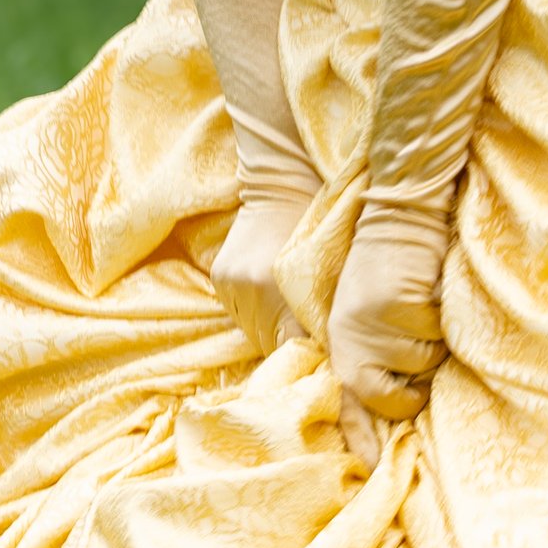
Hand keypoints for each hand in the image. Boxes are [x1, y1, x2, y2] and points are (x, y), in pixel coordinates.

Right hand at [210, 189, 308, 353]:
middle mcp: (252, 288)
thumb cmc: (319, 232)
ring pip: (250, 331)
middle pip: (267, 343)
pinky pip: (236, 312)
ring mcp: (231, 282)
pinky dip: (252, 311)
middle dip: (285, 343)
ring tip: (285, 312)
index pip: (290, 346)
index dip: (304, 355)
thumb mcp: (328, 274)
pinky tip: (267, 294)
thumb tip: (323, 355)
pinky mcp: (220, 277)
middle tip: (304, 338)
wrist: (283, 188)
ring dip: (267, 328)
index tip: (317, 360)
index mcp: (283, 290)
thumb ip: (321, 315)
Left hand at [327, 203, 452, 470]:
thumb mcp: (368, 317)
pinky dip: (445, 321)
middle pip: (397, 396)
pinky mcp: (401, 306)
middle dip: (419, 383)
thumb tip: (397, 413)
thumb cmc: (390, 268)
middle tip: (423, 350)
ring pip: (425, 365)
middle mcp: (351, 340)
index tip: (377, 469)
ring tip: (425, 312)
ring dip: (435, 346)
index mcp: (341, 345)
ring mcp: (376, 324)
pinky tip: (433, 296)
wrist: (399, 212)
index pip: (357, 405)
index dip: (368, 440)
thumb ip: (375, 361)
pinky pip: (439, 335)